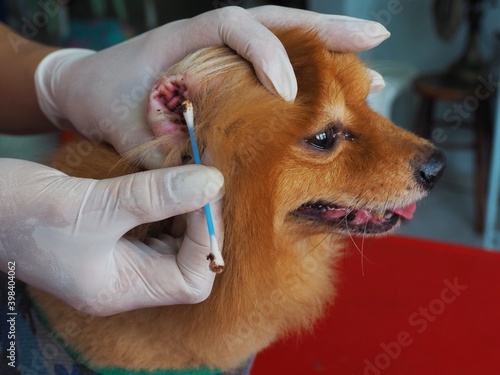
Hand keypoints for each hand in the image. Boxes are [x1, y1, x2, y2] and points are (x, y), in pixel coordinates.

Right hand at [0, 159, 222, 315]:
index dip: (208, 238)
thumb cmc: (23, 213)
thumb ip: (154, 195)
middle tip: (208, 176)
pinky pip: (158, 221)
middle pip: (190, 260)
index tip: (207, 191)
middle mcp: (127, 277)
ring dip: (189, 205)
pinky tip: (171, 175)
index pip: (191, 280)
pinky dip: (170, 199)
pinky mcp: (115, 232)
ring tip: (192, 171)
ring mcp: (121, 256)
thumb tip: (212, 182)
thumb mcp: (94, 205)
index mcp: (121, 289)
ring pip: (177, 238)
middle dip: (204, 219)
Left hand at [34, 6, 388, 168]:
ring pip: (284, 41)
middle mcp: (212, 40)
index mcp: (184, 39)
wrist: (89, 91)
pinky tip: (335, 90)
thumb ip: (161, 148)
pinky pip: (276, 66)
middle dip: (326, 33)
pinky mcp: (231, 73)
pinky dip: (309, 74)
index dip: (266, 53)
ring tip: (370, 65)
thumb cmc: (105, 100)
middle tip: (373, 43)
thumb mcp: (125, 125)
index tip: (286, 90)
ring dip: (328, 51)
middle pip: (277, 22)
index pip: (236, 26)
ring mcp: (225, 55)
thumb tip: (207, 175)